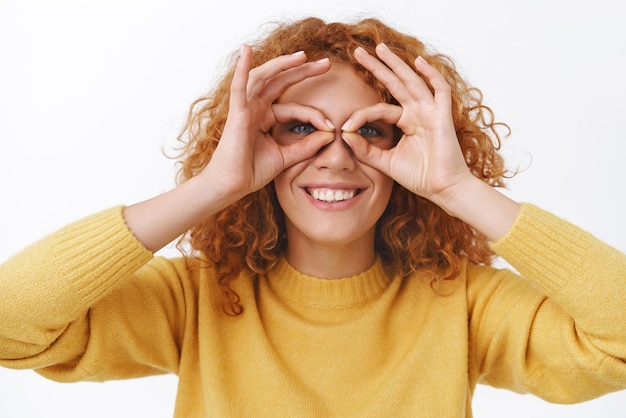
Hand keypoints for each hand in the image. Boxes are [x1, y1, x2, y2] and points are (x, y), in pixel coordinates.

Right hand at [200, 46, 333, 201]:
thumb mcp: (287, 156)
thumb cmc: (253, 171)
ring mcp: (245, 108)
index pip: (294, 107)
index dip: (315, 114)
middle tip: (326, 63)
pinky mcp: (236, 113)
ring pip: (263, 77)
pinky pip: (239, 87)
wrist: (232, 186)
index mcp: (265, 117)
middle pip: (280, 82)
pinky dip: (242, 68)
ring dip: (282, 64)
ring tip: (302, 56)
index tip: (332, 127)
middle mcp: (255, 108)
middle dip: (303, 71)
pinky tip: (247, 50)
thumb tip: (330, 134)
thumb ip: (307, 146)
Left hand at [341, 43, 473, 205]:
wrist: (443, 190)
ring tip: (381, 48)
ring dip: (397, 64)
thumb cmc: (420, 176)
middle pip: (395, 84)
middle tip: (358, 52)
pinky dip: (431, 75)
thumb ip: (365, 150)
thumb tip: (345, 134)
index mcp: (406, 122)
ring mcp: (431, 112)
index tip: (345, 126)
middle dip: (377, 67)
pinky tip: (418, 62)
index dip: (361, 114)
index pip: (379, 109)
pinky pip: (439, 91)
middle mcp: (418, 113)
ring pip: (412, 81)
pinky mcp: (443, 117)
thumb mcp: (385, 162)